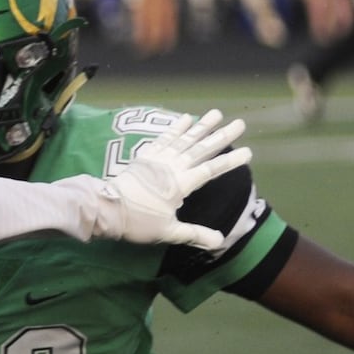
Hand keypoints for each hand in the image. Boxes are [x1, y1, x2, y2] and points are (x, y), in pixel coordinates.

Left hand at [95, 109, 252, 249]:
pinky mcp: (145, 156)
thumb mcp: (168, 231)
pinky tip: (185, 118)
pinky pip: (163, 138)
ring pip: (184, 139)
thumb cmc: (138, 222)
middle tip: (240, 123)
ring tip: (217, 113)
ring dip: (201, 126)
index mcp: (180, 184)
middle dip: (221, 136)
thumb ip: (194, 234)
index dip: (229, 161)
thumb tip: (219, 240)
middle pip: (201, 149)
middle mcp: (172, 167)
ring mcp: (158, 159)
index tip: (247, 151)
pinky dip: (175, 128)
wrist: (106, 208)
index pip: (210, 170)